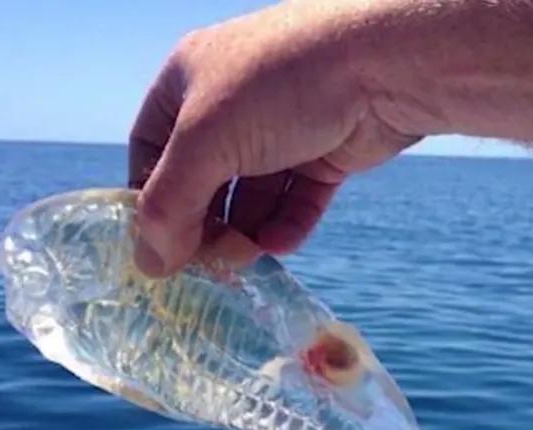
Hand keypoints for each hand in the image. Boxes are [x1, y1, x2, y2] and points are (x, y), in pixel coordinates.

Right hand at [128, 2, 418, 276]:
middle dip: (203, 223)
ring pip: (252, 195)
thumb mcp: (204, 142)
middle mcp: (232, 103)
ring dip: (246, 231)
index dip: (149, 198)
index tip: (156, 245)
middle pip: (203, 179)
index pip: (151, 149)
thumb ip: (169, 205)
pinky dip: (286, 225)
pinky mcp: (325, 151)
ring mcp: (282, 128)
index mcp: (189, 81)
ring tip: (246, 256)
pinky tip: (279, 244)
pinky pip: (296, 199)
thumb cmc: (279, 86)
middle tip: (206, 263)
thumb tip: (150, 264)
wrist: (383, 62)